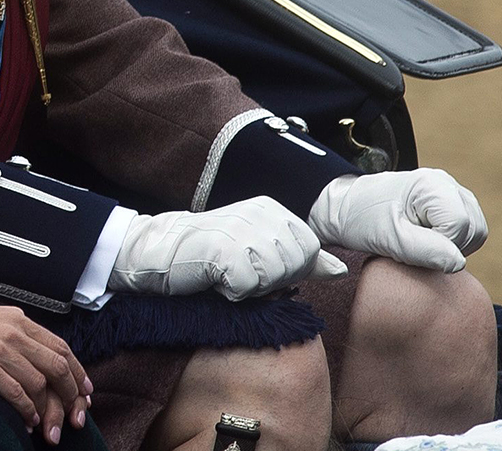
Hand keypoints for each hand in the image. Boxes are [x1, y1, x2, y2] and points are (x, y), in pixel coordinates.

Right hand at [0, 300, 91, 443]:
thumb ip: (10, 333)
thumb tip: (36, 356)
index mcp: (13, 318)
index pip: (59, 347)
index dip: (77, 374)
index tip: (85, 394)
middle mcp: (9, 328)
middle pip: (57, 365)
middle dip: (72, 396)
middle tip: (76, 418)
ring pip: (40, 383)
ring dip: (48, 411)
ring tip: (46, 427)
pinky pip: (16, 393)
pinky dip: (26, 411)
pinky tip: (26, 422)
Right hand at [110, 196, 348, 300]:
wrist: (161, 252)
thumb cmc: (213, 255)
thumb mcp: (261, 250)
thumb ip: (302, 260)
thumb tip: (340, 270)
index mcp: (271, 208)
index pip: (309, 249)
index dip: (288, 269)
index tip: (257, 265)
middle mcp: (258, 212)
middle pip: (294, 265)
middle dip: (271, 280)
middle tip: (240, 271)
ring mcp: (240, 229)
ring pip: (274, 277)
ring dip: (250, 287)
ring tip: (227, 273)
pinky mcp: (223, 250)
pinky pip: (248, 288)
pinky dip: (232, 293)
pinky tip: (215, 279)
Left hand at [306, 169, 487, 271]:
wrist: (349, 210)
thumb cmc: (365, 221)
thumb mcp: (389, 238)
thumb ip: (424, 251)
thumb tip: (458, 264)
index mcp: (432, 184)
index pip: (460, 226)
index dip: (439, 244)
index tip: (409, 241)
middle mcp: (448, 183)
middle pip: (473, 230)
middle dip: (447, 247)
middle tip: (413, 244)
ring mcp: (453, 193)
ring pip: (475, 233)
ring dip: (450, 246)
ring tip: (417, 241)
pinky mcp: (453, 205)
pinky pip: (470, 233)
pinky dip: (451, 243)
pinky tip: (425, 239)